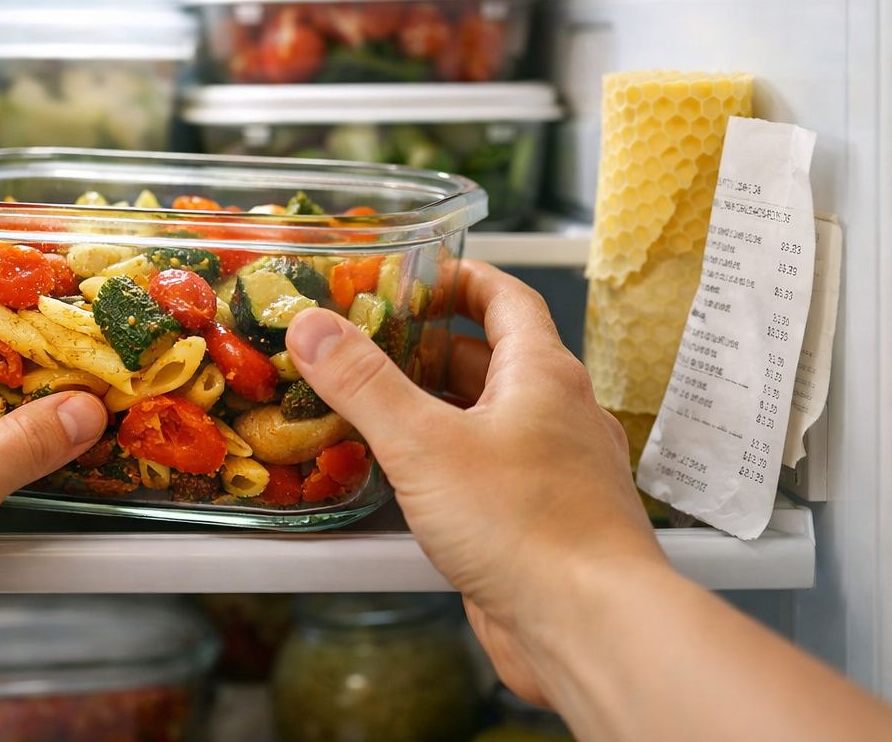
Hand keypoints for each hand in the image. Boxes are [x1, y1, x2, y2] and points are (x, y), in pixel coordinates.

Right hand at [286, 259, 662, 702]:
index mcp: (543, 375)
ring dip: (429, 411)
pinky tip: (402, 484)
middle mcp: (555, 416)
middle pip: (486, 361)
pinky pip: (484, 473)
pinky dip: (442, 466)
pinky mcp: (537, 522)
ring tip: (368, 410)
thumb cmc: (531, 529)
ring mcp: (550, 471)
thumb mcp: (424, 443)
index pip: (504, 298)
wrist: (590, 628)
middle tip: (365, 347)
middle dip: (423, 351)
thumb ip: (363, 382)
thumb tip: (314, 327)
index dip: (456, 279)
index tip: (410, 276)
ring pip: (482, 421)